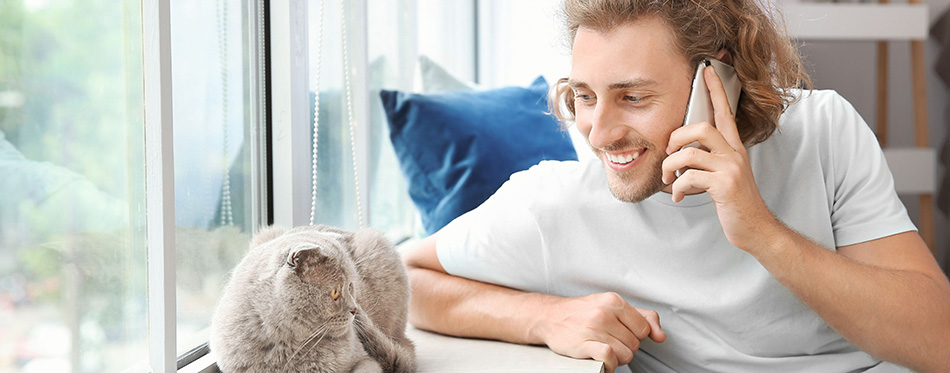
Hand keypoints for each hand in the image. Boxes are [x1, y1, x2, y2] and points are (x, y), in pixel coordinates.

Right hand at [531, 292, 665, 372]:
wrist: (550, 316)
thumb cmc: (582, 312)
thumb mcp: (612, 306)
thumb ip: (641, 317)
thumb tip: (660, 335)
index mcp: (614, 301)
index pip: (643, 328)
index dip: (635, 336)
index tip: (622, 334)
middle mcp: (604, 312)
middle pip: (635, 344)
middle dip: (625, 348)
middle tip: (610, 342)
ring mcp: (594, 328)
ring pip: (625, 353)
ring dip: (617, 358)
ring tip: (605, 351)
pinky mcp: (584, 343)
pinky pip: (609, 357)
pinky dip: (610, 364)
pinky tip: (603, 361)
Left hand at [661, 65, 778, 251]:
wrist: (756, 229)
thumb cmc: (735, 203)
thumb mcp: (724, 176)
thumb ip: (708, 161)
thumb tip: (679, 156)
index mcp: (734, 149)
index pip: (725, 112)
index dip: (715, 91)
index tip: (707, 70)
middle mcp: (734, 154)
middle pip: (701, 128)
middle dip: (676, 137)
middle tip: (668, 152)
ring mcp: (731, 169)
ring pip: (689, 153)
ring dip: (670, 167)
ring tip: (667, 179)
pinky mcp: (725, 186)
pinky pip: (689, 178)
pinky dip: (676, 188)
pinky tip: (678, 196)